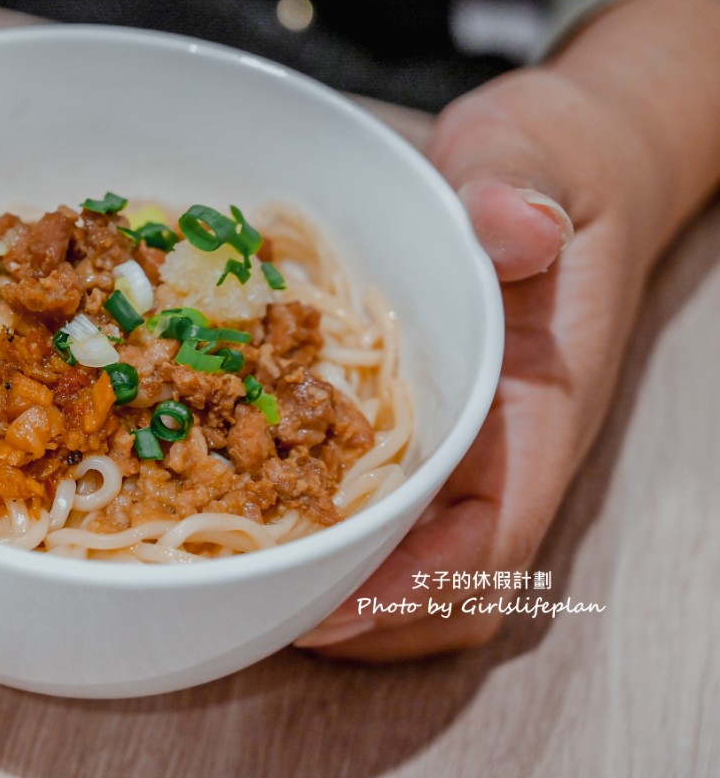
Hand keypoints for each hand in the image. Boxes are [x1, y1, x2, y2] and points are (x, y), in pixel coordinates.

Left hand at [295, 0, 719, 657]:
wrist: (545, 162)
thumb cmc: (547, 167)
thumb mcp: (535, 162)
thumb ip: (522, 195)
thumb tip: (516, 227)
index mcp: (533, 412)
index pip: (492, 539)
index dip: (414, 589)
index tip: (332, 611)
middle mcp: (489, 448)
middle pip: (441, 583)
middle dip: (359, 616)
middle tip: (253, 608)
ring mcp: (444, 443)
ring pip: (399, 556)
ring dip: (330, 585)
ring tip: (234, 582)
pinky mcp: (395, 419)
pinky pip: (358, 495)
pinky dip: (306, 519)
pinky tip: (230, 501)